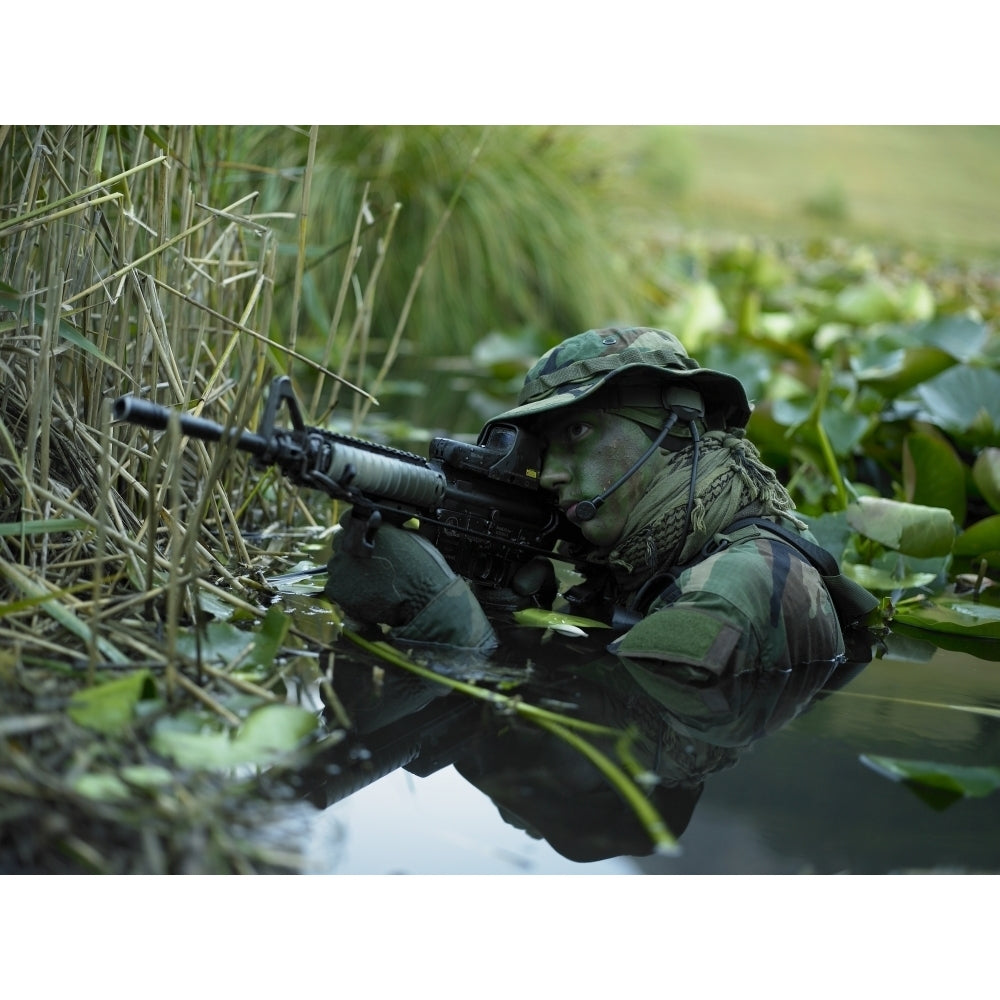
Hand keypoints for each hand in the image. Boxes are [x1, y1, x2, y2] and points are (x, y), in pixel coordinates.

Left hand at [325, 512, 496, 649]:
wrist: (424, 599)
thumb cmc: (425, 570)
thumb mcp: (413, 539)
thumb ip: (391, 532)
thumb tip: (386, 532)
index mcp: (370, 527)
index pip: (348, 520)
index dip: (354, 529)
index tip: (358, 536)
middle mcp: (351, 542)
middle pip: (341, 542)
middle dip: (351, 551)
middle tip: (368, 565)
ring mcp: (341, 565)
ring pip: (337, 565)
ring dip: (349, 572)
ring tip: (370, 584)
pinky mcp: (337, 587)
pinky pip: (336, 587)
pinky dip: (348, 592)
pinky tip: (366, 596)